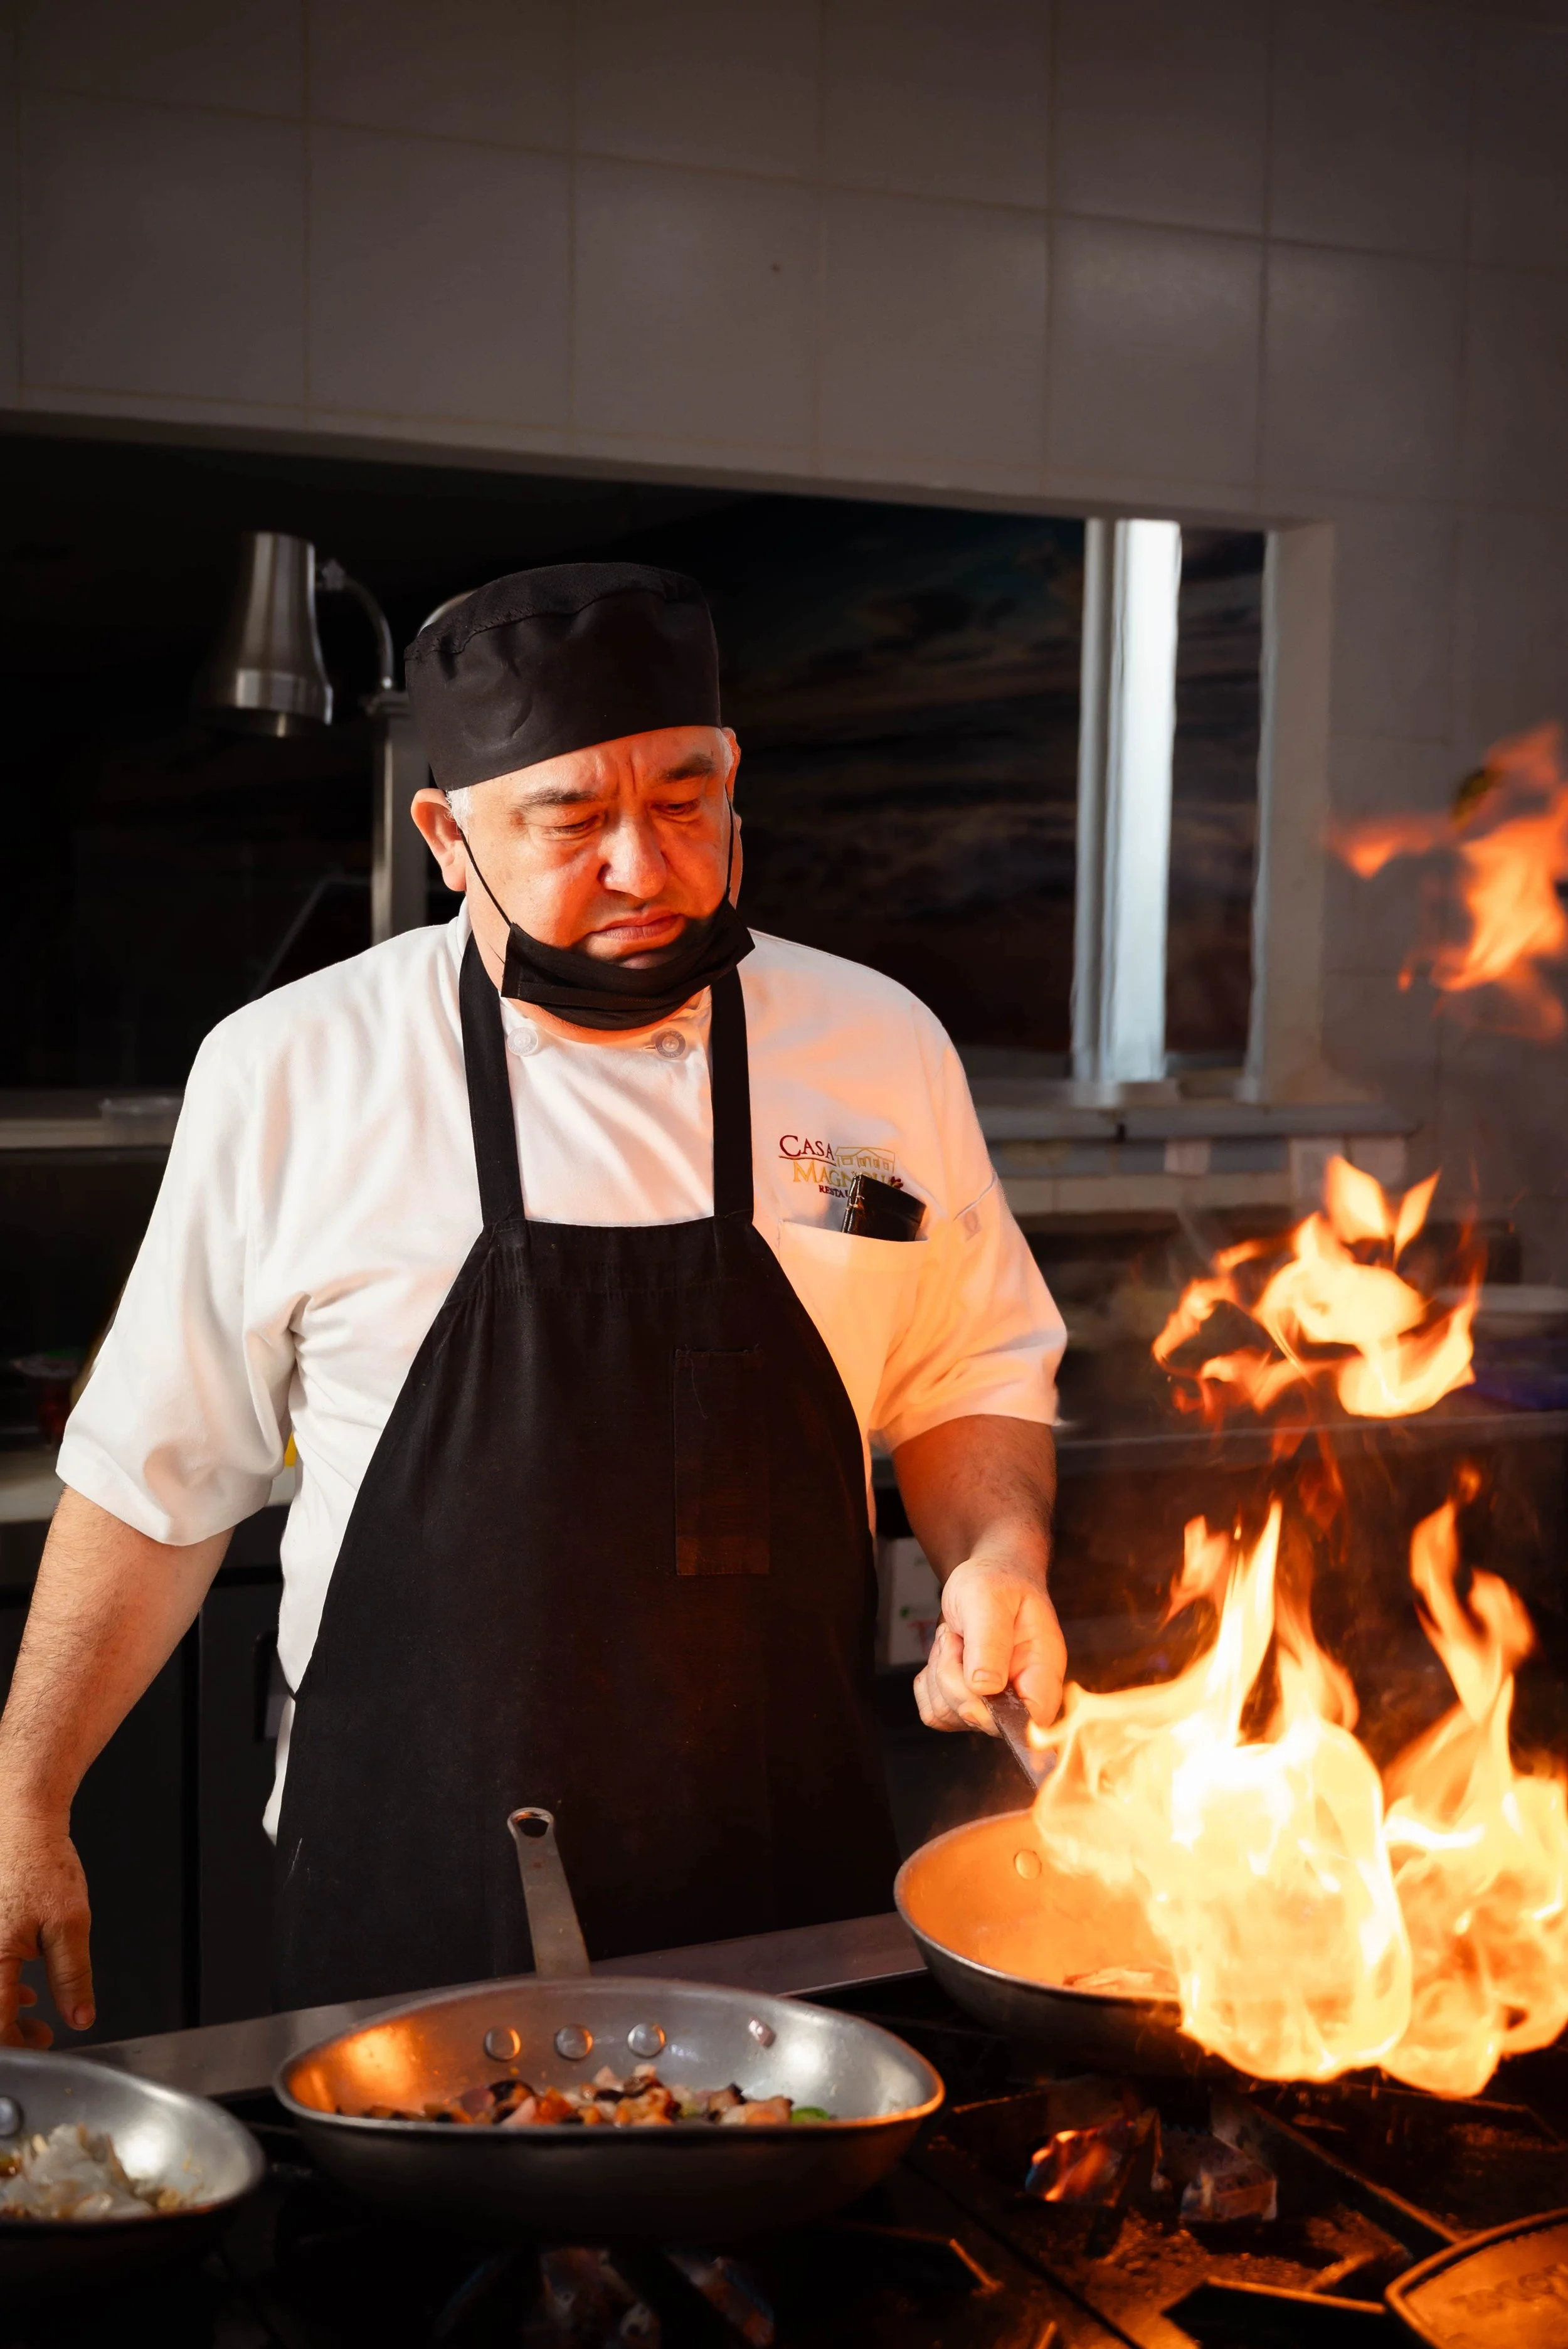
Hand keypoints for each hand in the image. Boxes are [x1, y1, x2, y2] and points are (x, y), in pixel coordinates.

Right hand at [0, 1807, 92, 2046]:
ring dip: (2, 2012)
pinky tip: (20, 1988)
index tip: (40, 2045)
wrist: (22, 1823)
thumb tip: (79, 2017)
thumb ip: (72, 1976)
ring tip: (32, 2014)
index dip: (16, 2044)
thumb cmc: (41, 1864)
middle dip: (8, 2033)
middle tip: (39, 2036)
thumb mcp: (69, 1924)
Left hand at [913, 1558, 1065, 1735]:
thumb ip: (989, 1642)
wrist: (987, 1576)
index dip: (998, 1715)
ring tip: (955, 1638)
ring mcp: (992, 1701)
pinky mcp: (965, 1701)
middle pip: (980, 1720)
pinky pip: (934, 1712)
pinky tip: (946, 1654)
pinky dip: (929, 1682)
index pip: (1033, 1720)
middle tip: (959, 1636)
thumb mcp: (989, 1599)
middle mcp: (1021, 1693)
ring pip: (950, 1716)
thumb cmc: (996, 1581)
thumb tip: (985, 1687)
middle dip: (954, 1677)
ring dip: (939, 1674)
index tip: (974, 1683)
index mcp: (1042, 1671)